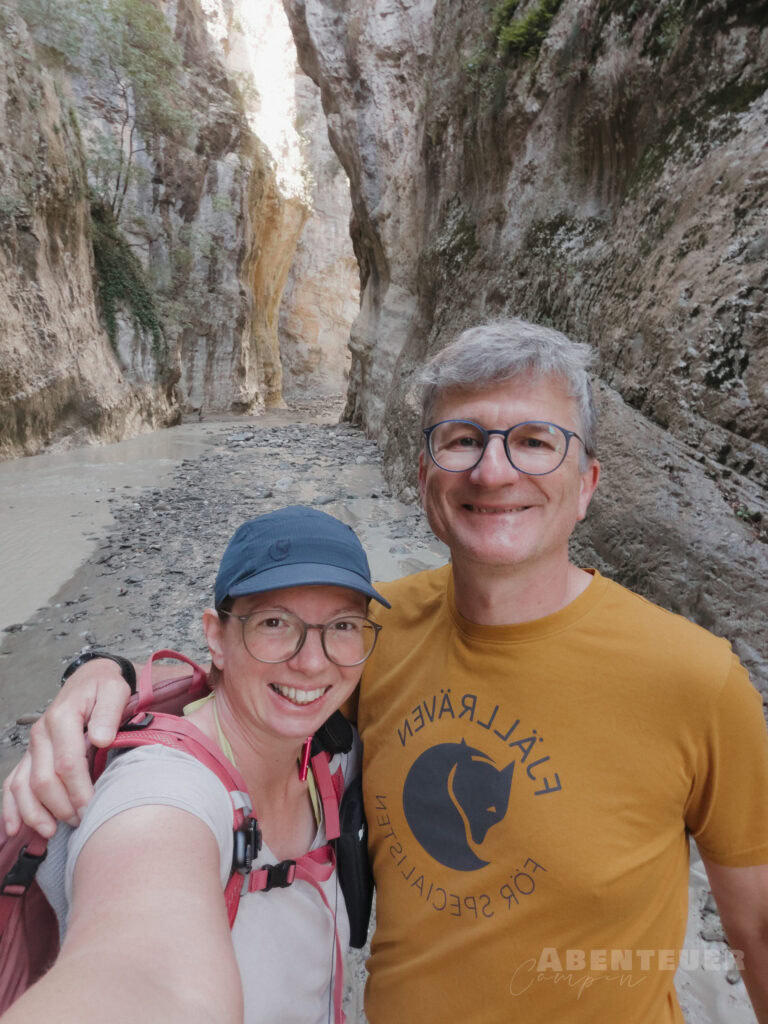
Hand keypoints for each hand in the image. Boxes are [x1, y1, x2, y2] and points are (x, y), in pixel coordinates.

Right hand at [2, 660, 130, 837]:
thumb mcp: (114, 690)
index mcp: (62, 718)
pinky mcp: (29, 756)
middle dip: (62, 806)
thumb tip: (101, 737)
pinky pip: (12, 783)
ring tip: (53, 831)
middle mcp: (41, 734)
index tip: (92, 808)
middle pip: (43, 780)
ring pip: (23, 786)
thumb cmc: (103, 688)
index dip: (79, 790)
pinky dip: (11, 808)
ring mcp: (32, 746)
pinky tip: (16, 828)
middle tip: (82, 821)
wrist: (89, 680)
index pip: (67, 762)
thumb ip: (108, 712)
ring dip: (35, 813)